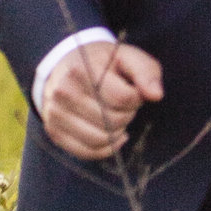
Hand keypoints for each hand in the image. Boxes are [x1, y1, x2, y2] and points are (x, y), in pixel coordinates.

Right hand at [37, 36, 163, 162]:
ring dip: (117, 132)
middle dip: (127, 115)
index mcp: (82, 70)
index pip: (122, 98)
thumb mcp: (128, 57)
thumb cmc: (104, 63)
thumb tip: (156, 95)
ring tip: (118, 118)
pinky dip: (106, 149)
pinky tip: (115, 136)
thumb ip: (146, 72)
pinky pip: (86, 152)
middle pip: (111, 120)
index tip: (133, 92)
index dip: (136, 99)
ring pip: (99, 139)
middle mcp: (63, 93)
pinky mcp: (54, 133)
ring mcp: (55, 115)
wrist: (68, 66)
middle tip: (125, 105)